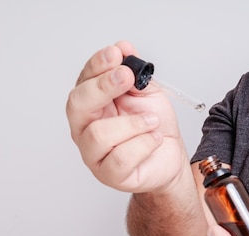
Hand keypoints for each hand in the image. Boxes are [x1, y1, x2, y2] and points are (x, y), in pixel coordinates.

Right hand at [66, 41, 188, 192]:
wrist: (170, 156)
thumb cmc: (155, 126)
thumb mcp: (148, 93)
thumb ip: (135, 73)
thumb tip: (123, 48)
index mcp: (91, 104)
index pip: (83, 81)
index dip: (98, 65)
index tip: (116, 55)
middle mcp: (85, 128)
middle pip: (77, 104)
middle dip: (103, 87)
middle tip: (127, 78)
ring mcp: (94, 153)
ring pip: (100, 134)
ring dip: (133, 123)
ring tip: (153, 121)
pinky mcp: (109, 174)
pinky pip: (120, 158)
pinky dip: (143, 144)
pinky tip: (155, 138)